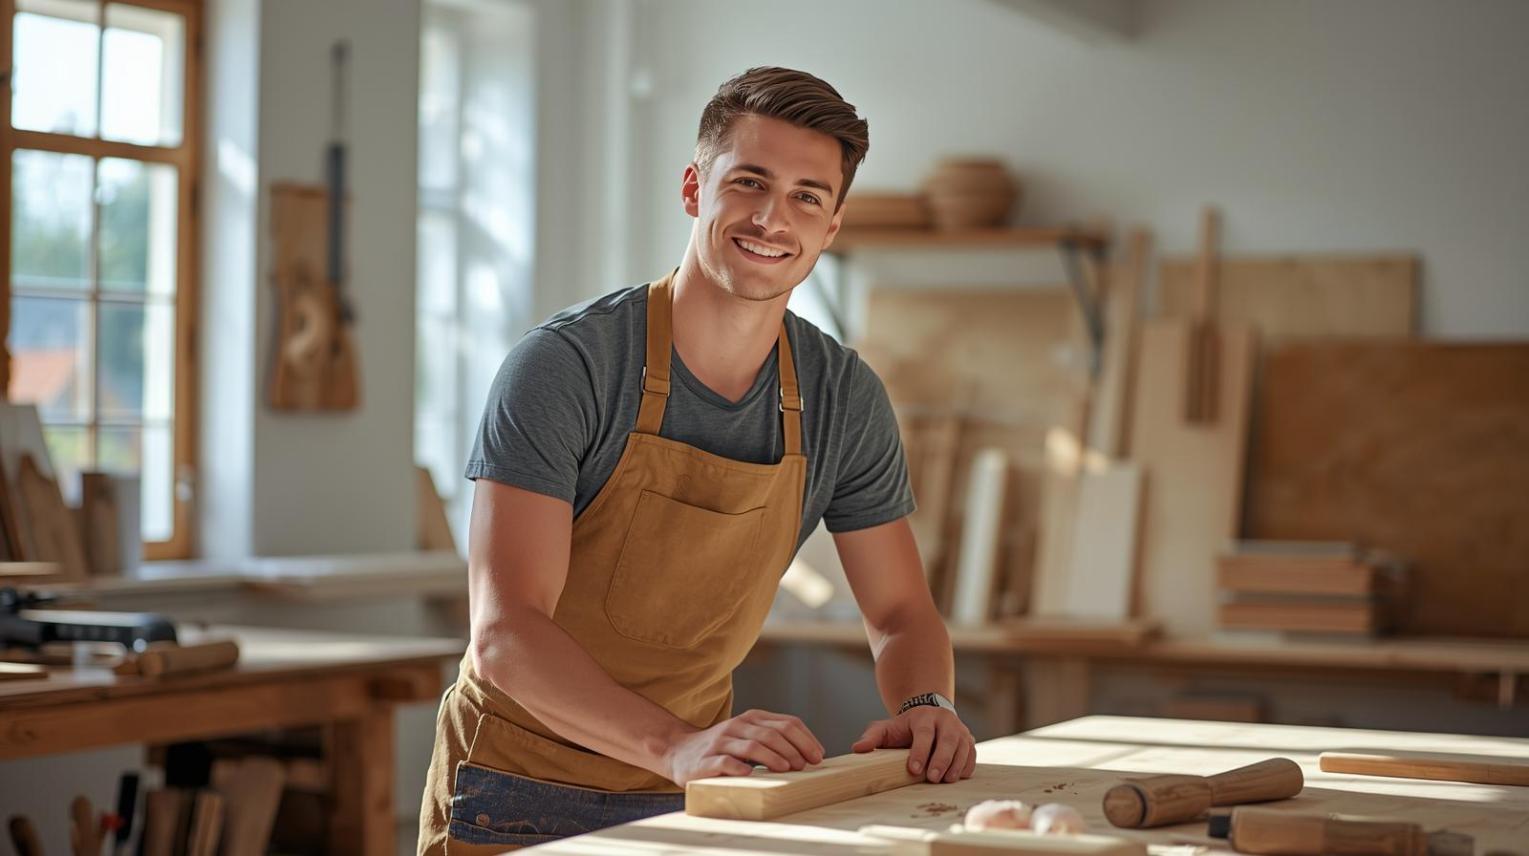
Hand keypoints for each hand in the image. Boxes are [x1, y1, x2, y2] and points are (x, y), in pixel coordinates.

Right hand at [663, 708, 825, 785]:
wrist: (679, 751)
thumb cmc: (723, 748)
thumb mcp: (748, 736)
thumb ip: (773, 740)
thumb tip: (808, 755)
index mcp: (752, 718)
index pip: (786, 723)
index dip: (806, 739)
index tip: (818, 756)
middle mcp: (737, 726)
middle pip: (772, 734)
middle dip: (793, 750)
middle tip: (805, 766)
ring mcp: (721, 742)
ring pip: (752, 746)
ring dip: (773, 758)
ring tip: (787, 769)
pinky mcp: (707, 760)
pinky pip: (726, 763)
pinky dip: (740, 768)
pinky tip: (751, 775)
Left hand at [852, 706, 975, 783]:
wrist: (927, 715)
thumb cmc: (904, 727)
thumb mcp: (886, 728)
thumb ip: (872, 738)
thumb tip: (857, 749)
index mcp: (924, 716)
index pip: (923, 733)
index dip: (919, 751)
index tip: (913, 769)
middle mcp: (945, 720)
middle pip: (948, 740)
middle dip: (940, 760)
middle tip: (932, 778)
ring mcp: (959, 730)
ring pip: (963, 747)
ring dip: (955, 765)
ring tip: (946, 781)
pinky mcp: (969, 740)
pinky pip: (972, 753)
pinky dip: (967, 766)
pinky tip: (958, 777)